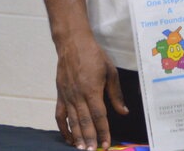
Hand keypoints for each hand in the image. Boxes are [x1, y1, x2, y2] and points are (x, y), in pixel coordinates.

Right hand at [52, 31, 126, 148]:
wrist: (72, 43)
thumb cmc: (94, 56)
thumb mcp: (110, 71)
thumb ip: (116, 94)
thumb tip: (124, 112)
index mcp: (92, 89)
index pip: (99, 116)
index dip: (103, 131)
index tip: (107, 144)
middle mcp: (78, 95)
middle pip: (85, 122)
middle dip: (90, 139)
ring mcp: (67, 96)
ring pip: (72, 121)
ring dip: (77, 137)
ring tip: (81, 149)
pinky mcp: (60, 94)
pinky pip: (59, 115)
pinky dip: (63, 128)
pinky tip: (68, 137)